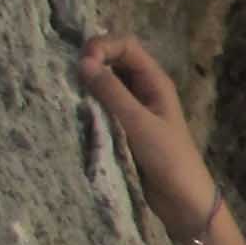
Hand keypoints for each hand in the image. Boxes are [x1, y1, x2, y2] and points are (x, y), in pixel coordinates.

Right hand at [76, 33, 222, 241]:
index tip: (82, 62)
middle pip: (113, 61)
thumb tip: (84, 61)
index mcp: (155, 81)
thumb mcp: (138, 123)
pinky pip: (102, 106)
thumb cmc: (167, 158)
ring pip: (105, 84)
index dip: (103, 46)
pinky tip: (72, 108)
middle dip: (91, 61)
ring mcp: (133, 108)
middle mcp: (144, 89)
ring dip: (87, 83)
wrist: (181, 198)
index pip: (126, 46)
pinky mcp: (123, 127)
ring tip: (65, 88)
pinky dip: (88, 103)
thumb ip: (112, 93)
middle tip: (67, 74)